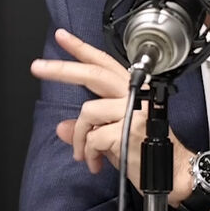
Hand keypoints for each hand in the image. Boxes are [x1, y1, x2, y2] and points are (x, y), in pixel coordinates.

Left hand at [30, 28, 195, 202]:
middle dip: (62, 70)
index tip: (62, 36)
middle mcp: (134, 94)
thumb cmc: (145, 151)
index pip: (104, 63)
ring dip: (79, 137)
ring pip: (87, 112)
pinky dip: (88, 153)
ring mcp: (133, 111)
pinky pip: (92, 137)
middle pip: (94, 74)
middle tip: (38, 67)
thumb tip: (62, 128)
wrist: (172, 173)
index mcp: (131, 90)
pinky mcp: (128, 129)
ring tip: (83, 155)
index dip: (82, 49)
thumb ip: (87, 128)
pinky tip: (96, 163)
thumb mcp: (111, 137)